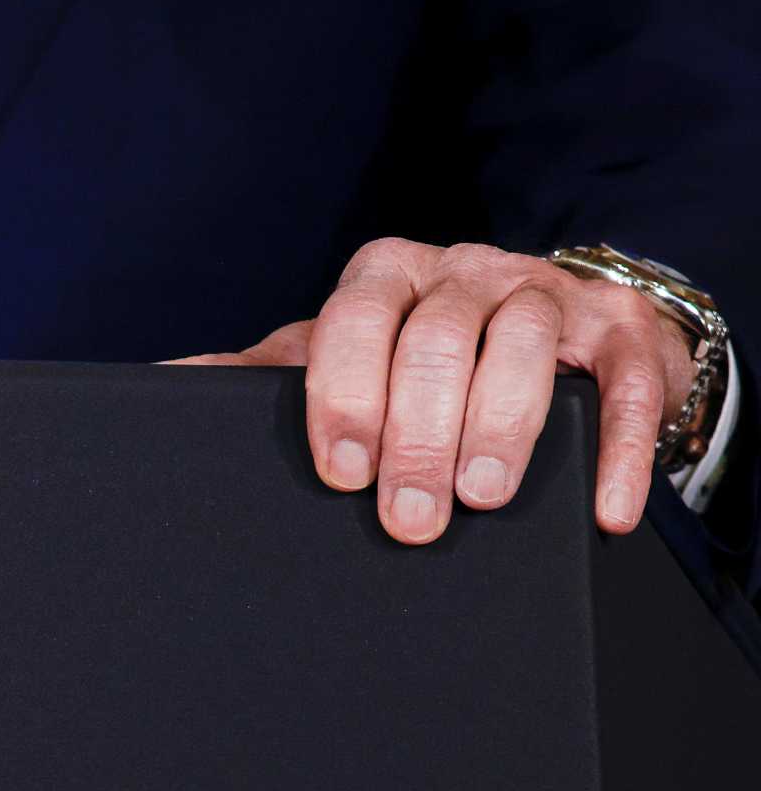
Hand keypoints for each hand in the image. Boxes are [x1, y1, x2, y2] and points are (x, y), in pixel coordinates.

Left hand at [176, 239, 695, 542]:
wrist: (548, 331)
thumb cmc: (418, 358)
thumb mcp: (342, 357)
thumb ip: (267, 373)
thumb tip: (164, 383)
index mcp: (385, 279)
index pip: (358, 318)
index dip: (346, 394)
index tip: (342, 471)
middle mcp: (465, 273)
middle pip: (439, 338)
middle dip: (420, 434)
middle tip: (408, 516)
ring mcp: (547, 294)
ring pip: (525, 341)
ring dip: (503, 425)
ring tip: (481, 498)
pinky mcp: (622, 330)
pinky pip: (626, 382)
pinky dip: (618, 448)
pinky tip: (603, 510)